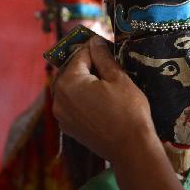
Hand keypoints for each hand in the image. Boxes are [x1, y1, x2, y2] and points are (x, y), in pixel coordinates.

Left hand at [51, 36, 157, 160]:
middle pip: (70, 71)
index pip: (79, 55)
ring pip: (70, 89)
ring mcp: (61, 116)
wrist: (131, 149)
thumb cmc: (128, 111)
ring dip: (84, 81)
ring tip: (105, 80)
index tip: (107, 45)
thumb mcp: (118, 78)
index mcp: (68, 83)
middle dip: (87, 65)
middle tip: (107, 62)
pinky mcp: (68, 128)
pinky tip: (100, 100)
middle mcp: (58, 99)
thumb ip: (102, 57)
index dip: (94, 48)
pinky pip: (72, 105)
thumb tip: (94, 41)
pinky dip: (82, 98)